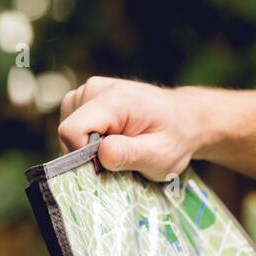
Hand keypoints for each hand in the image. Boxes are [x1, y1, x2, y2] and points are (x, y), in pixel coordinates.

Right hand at [57, 76, 203, 181]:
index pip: (72, 130)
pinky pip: (73, 125)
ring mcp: (89, 90)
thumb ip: (131, 154)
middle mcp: (96, 88)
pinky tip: (112, 139)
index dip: (82, 156)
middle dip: (87, 153)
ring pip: (68, 130)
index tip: (107, 166)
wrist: (187, 119)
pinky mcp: (86, 97)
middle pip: (67, 131)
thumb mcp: (161, 155)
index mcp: (115, 100)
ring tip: (120, 146)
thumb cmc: (176, 138)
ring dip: (88, 146)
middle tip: (120, 157)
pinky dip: (87, 138)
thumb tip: (102, 152)